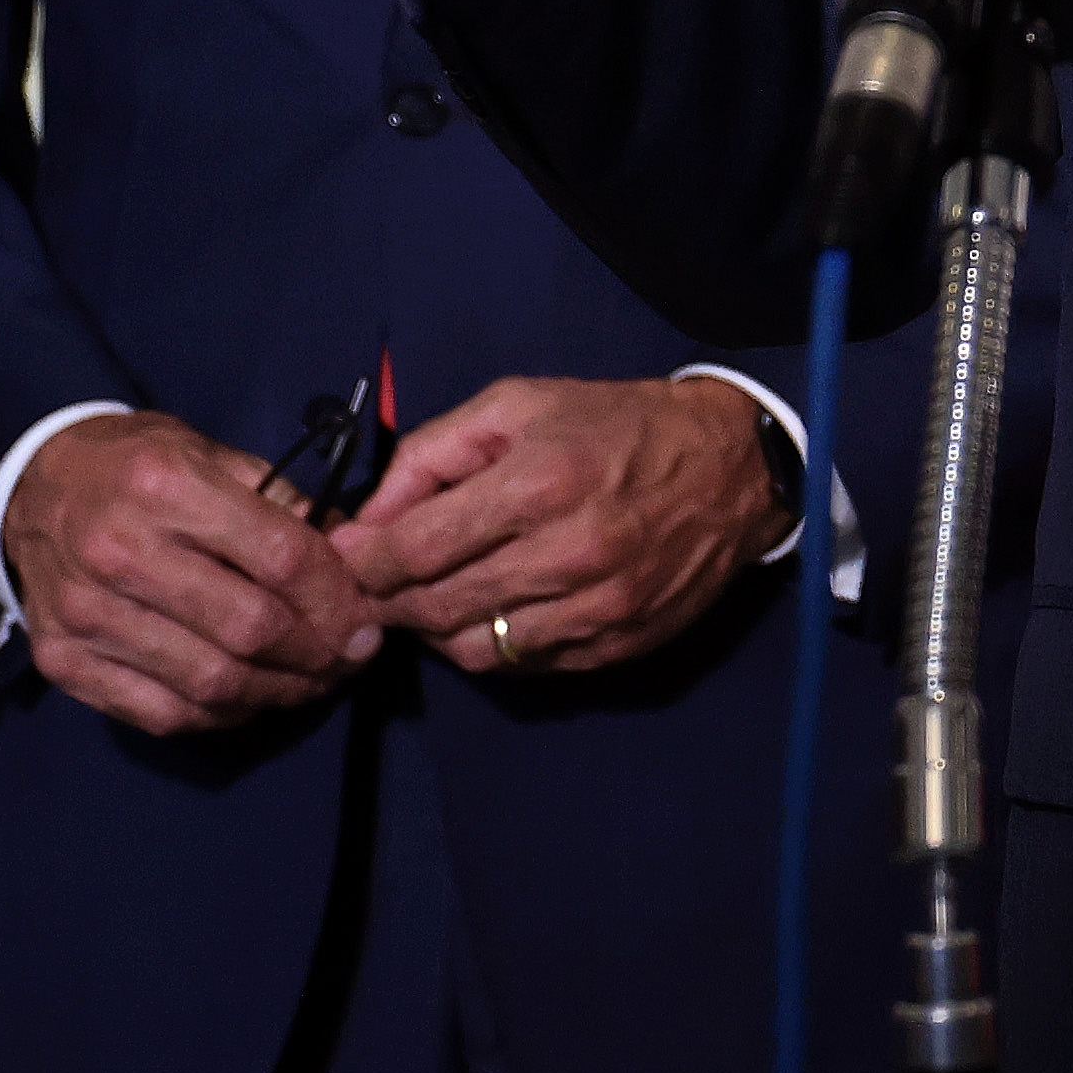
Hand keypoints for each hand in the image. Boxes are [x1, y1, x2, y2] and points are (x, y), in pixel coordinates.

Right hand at [10, 412, 382, 742]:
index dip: (337, 600)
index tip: (366, 620)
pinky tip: (250, 697)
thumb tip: (354, 561)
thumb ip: (283, 506)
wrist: (33, 488)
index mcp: (165, 486)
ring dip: (280, 693)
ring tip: (311, 681)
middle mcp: (119, 551)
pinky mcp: (65, 662)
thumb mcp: (210, 455)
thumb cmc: (137, 467)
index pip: (280, 559)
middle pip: (250, 629)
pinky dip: (221, 716)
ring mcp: (85, 613)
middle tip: (348, 657)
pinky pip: (164, 713)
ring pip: (212, 683)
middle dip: (319, 653)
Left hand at [346, 373, 782, 684]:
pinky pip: (526, 667)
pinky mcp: (618, 644)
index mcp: (539, 483)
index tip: (341, 559)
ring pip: (476, 650)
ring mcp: (597, 608)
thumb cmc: (615, 425)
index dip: (361, 562)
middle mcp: (568, 554)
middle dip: (387, 601)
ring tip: (428, 601)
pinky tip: (487, 612)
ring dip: (435, 631)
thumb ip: (433, 454)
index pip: (415, 549)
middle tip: (371, 587)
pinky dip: (492, 646)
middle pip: (436, 607)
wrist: (731, 469)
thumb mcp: (518, 405)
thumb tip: (369, 516)